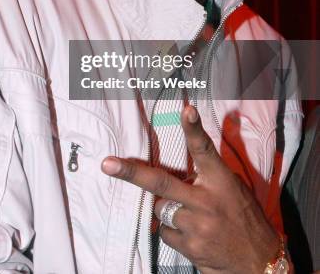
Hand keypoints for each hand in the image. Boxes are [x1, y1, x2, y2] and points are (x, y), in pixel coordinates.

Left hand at [101, 105, 279, 273]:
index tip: (186, 110)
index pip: (204, 150)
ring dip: (167, 209)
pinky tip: (192, 233)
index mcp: (221, 181)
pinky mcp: (190, 248)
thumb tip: (183, 160)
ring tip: (191, 215)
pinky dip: (173, 231)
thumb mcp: (233, 188)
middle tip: (108, 164)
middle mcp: (207, 201)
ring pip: (161, 209)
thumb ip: (207, 175)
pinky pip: (166, 233)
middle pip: (162, 183)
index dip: (194, 129)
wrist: (261, 262)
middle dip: (131, 173)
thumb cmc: (244, 217)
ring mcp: (197, 226)